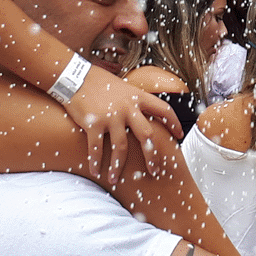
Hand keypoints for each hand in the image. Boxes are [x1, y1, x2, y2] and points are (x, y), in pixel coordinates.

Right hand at [66, 67, 182, 184]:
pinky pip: (96, 148)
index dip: (174, 123)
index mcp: (137, 97)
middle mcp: (127, 107)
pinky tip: (95, 171)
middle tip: (155, 171)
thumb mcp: (124, 87)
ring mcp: (111, 116)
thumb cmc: (100, 82)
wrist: (75, 76)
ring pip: (121, 147)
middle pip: (146, 135)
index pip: (163, 110)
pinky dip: (96, 162)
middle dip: (152, 156)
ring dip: (118, 166)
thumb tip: (144, 114)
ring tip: (115, 179)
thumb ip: (134, 101)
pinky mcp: (94, 123)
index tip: (180, 135)